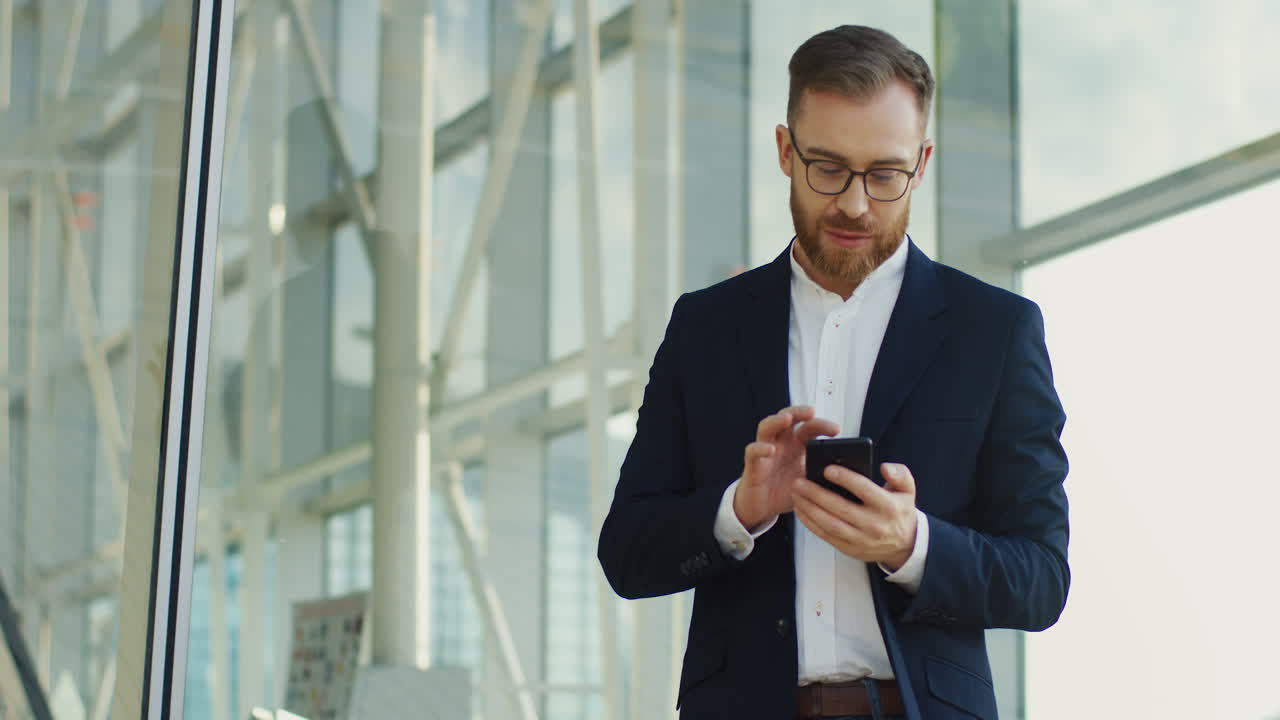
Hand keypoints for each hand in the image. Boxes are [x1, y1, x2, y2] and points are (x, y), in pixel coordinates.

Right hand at [733, 406, 839, 530]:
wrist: (763, 508)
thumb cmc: (786, 491)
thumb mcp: (810, 483)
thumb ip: (823, 475)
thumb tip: (849, 474)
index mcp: (797, 446)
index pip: (809, 427)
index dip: (822, 425)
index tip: (837, 430)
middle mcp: (781, 443)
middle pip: (788, 418)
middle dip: (799, 412)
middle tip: (812, 412)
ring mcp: (765, 451)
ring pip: (767, 427)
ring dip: (777, 420)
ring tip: (788, 419)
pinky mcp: (752, 464)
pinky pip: (752, 451)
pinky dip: (760, 448)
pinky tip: (770, 450)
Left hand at [792, 462, 918, 569]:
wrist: (904, 545)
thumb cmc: (899, 510)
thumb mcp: (907, 490)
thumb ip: (900, 474)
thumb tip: (884, 467)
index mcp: (888, 507)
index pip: (864, 490)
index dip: (844, 478)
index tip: (827, 469)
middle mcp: (874, 525)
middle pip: (841, 508)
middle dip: (817, 494)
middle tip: (799, 481)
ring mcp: (861, 539)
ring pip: (830, 524)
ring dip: (809, 509)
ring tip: (796, 494)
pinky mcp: (850, 549)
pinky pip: (826, 536)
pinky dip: (810, 523)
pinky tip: (800, 509)